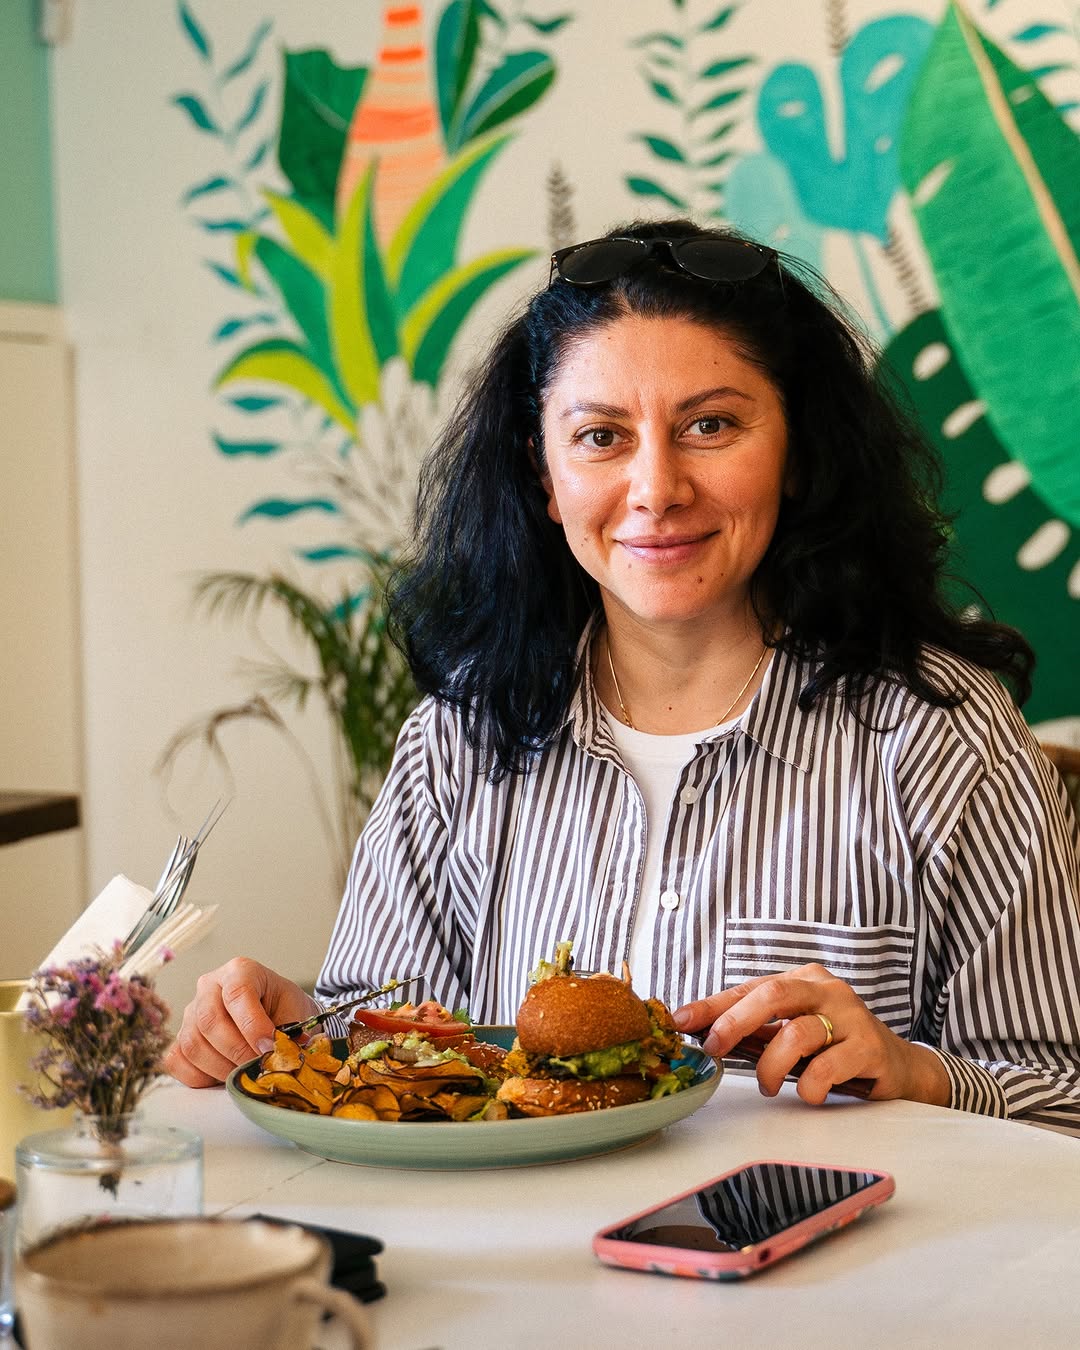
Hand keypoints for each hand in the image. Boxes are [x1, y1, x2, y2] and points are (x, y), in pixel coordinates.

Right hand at [164, 957, 320, 1087]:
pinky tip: (223, 1076)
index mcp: (240, 970)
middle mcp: (209, 986)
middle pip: (209, 1020)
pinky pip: (177, 1061)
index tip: (269, 1047)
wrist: (275, 1017)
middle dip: (237, 1051)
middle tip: (257, 1066)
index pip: (237, 992)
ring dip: (221, 1067)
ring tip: (245, 1072)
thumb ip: (287, 1033)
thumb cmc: (285, 1011)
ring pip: (192, 1044)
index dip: (252, 1025)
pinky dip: (200, 1077)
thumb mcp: (295, 1012)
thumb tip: (280, 1057)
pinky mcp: (179, 1038)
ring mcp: (190, 1012)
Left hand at [673, 963, 949, 1106]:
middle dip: (734, 1022)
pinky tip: (807, 1094)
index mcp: (803, 980)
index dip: (712, 1005)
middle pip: (773, 994)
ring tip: (768, 1085)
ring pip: (798, 1032)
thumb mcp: (793, 1030)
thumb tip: (700, 1032)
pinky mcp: (870, 1047)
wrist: (898, 1065)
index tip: (680, 1021)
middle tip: (714, 1049)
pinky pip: (830, 1066)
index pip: (749, 987)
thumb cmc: (835, 1047)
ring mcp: (851, 1017)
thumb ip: (756, 1029)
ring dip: (772, 1065)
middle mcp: (827, 991)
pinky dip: (810, 1085)